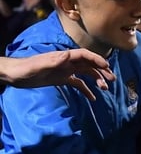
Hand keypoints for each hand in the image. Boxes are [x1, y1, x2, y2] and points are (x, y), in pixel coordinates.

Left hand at [0, 49, 115, 100]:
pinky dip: (86, 90)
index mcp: (63, 57)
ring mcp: (65, 71)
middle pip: (89, 64)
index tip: (107, 67)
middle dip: (101, 70)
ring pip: (86, 73)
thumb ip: (53, 60)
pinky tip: (93, 98)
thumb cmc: (25, 69)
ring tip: (104, 89)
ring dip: (96, 80)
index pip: (84, 55)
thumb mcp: (39, 65)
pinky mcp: (62, 79)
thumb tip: (68, 56)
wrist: (14, 75)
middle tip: (112, 79)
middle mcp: (67, 62)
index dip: (96, 59)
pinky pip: (78, 84)